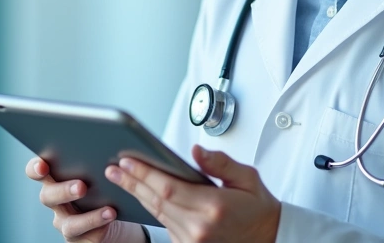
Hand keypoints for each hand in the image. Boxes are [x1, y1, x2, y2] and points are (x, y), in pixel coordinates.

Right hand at [26, 157, 147, 242]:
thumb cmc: (104, 183)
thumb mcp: (98, 167)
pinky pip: (87, 235)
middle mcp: (56, 201)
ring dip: (87, 215)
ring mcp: (65, 222)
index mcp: (55, 178)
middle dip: (63, 191)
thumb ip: (95, 157)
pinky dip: (100, 224)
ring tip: (108, 208)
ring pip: (67, 222)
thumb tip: (108, 143)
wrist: (118, 212)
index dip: (35, 168)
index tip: (42, 165)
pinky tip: (112, 214)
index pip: (36, 171)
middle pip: (48, 196)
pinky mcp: (80, 239)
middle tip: (81, 186)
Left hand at [105, 145, 280, 242]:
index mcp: (213, 207)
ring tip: (122, 178)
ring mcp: (192, 241)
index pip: (168, 187)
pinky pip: (164, 225)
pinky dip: (152, 209)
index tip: (127, 161)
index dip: (144, 174)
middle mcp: (199, 227)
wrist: (269, 239)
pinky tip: (141, 195)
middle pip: (156, 200)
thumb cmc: (258, 209)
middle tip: (114, 168)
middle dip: (133, 182)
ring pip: (157, 213)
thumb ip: (220, 163)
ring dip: (138, 194)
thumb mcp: (248, 178)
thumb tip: (197, 151)